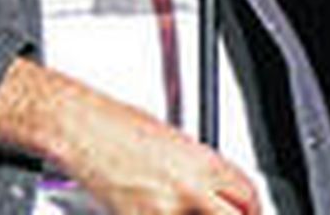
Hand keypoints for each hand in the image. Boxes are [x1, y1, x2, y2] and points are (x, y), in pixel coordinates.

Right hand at [63, 98, 261, 214]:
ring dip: (188, 214)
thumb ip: (194, 168)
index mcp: (202, 160)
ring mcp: (165, 210)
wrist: (78, 126)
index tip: (246, 213)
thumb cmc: (112, 122)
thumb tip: (205, 188)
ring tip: (167, 203)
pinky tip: (145, 205)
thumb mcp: (168, 138)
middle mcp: (190, 187)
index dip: (251, 210)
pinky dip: (156, 214)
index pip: (247, 195)